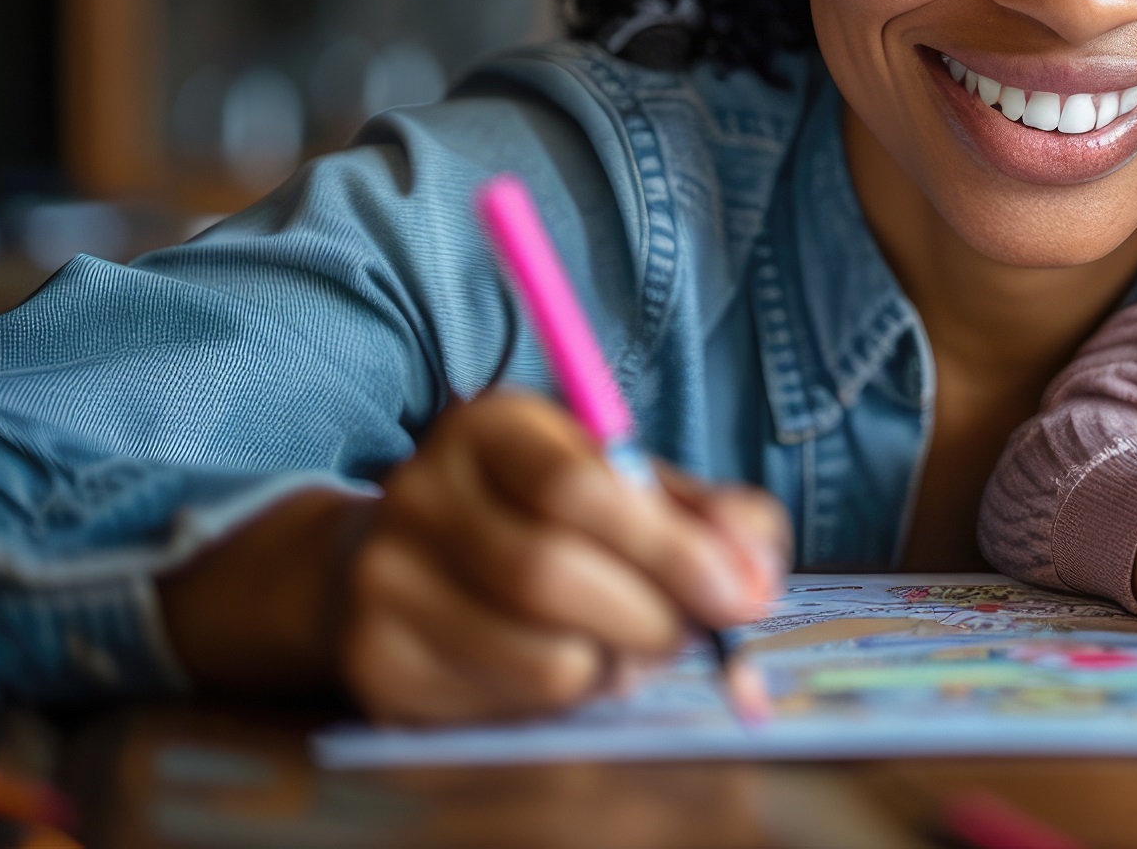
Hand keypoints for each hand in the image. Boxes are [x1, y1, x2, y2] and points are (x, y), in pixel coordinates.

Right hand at [159, 388, 791, 722]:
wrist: (395, 559)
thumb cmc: (544, 516)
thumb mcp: (628, 485)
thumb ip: (711, 516)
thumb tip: (755, 577)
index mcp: (489, 426)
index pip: (575, 487)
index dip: (671, 549)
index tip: (741, 596)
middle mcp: (419, 494)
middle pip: (548, 575)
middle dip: (652, 619)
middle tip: (695, 634)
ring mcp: (385, 583)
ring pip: (537, 658)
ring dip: (616, 668)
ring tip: (628, 644)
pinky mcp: (381, 667)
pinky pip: (508, 710)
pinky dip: (567, 701)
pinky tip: (566, 662)